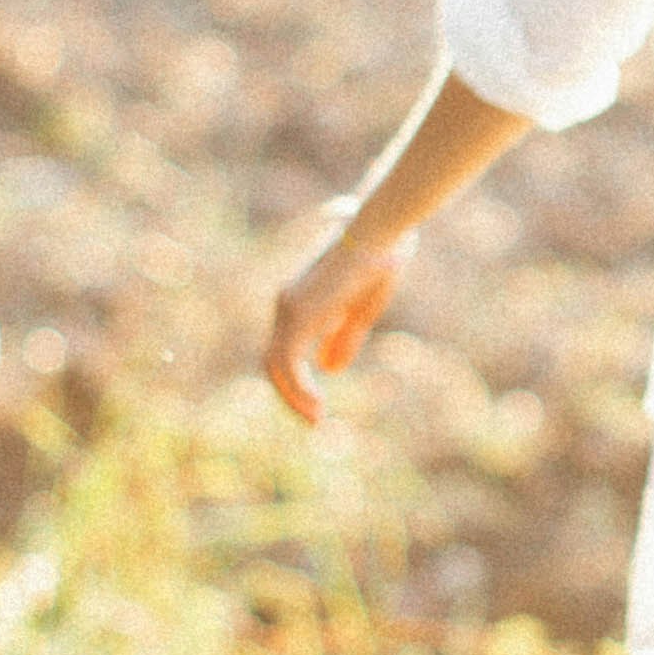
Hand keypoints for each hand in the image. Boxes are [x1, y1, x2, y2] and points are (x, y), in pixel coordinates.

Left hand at [265, 226, 410, 426]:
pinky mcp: (299, 315)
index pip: (286, 352)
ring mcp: (289, 310)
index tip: (319, 406)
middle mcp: (286, 306)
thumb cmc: (377, 260)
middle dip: (291, 395)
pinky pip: (289, 363)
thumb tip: (331, 369)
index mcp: (299, 303)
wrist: (379, 233)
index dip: (298, 381)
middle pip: (274, 363)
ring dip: (294, 398)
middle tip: (315, 421)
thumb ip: (343, 338)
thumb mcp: (360, 310)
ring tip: (317, 420)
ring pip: (276, 367)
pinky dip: (300, 388)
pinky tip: (318, 405)